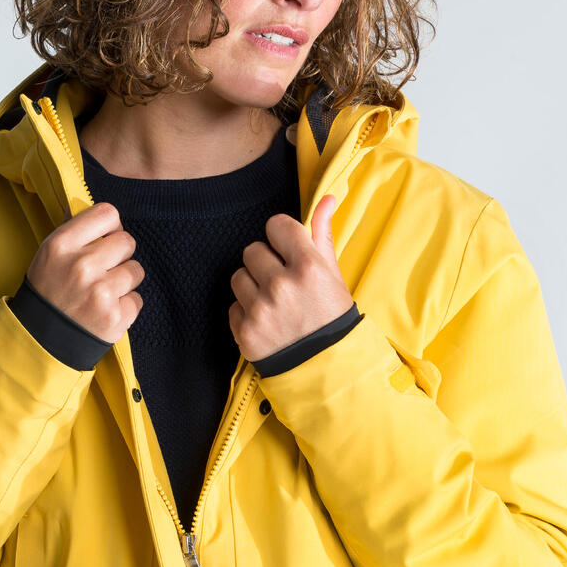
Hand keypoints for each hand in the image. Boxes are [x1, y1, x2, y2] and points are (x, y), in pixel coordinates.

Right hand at [27, 202, 143, 344]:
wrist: (41, 339)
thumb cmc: (48, 291)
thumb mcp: (49, 254)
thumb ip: (75, 231)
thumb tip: (99, 210)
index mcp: (62, 245)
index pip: (107, 214)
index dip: (111, 227)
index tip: (105, 239)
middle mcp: (82, 266)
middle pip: (127, 242)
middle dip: (119, 255)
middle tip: (103, 270)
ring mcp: (100, 293)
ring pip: (136, 271)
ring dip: (124, 282)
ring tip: (103, 293)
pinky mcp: (114, 317)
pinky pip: (137, 300)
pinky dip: (125, 307)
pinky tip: (105, 311)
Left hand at [228, 195, 354, 362]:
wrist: (327, 368)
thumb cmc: (332, 317)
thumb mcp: (334, 275)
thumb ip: (322, 235)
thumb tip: (326, 198)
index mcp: (307, 266)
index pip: (276, 225)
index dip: (281, 236)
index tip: (287, 248)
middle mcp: (281, 285)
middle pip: (253, 250)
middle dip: (265, 262)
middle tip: (282, 281)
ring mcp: (260, 309)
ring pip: (238, 276)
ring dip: (252, 286)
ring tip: (273, 302)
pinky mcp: (245, 331)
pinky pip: (233, 305)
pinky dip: (246, 312)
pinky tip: (266, 321)